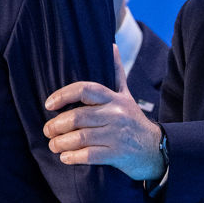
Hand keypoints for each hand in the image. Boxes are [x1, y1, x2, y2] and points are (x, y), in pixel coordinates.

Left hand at [44, 46, 164, 179]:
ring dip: (61, 143)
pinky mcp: (118, 154)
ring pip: (81, 137)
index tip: (49, 104)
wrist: (156, 149)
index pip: (85, 89)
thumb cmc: (133, 120)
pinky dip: (73, 157)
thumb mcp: (126, 95)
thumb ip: (116, 73)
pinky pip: (89, 155)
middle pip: (78, 116)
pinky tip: (65, 157)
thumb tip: (111, 45)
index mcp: (114, 98)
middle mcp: (116, 114)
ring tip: (53, 145)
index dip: (63, 95)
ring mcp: (117, 135)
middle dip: (57, 125)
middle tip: (47, 130)